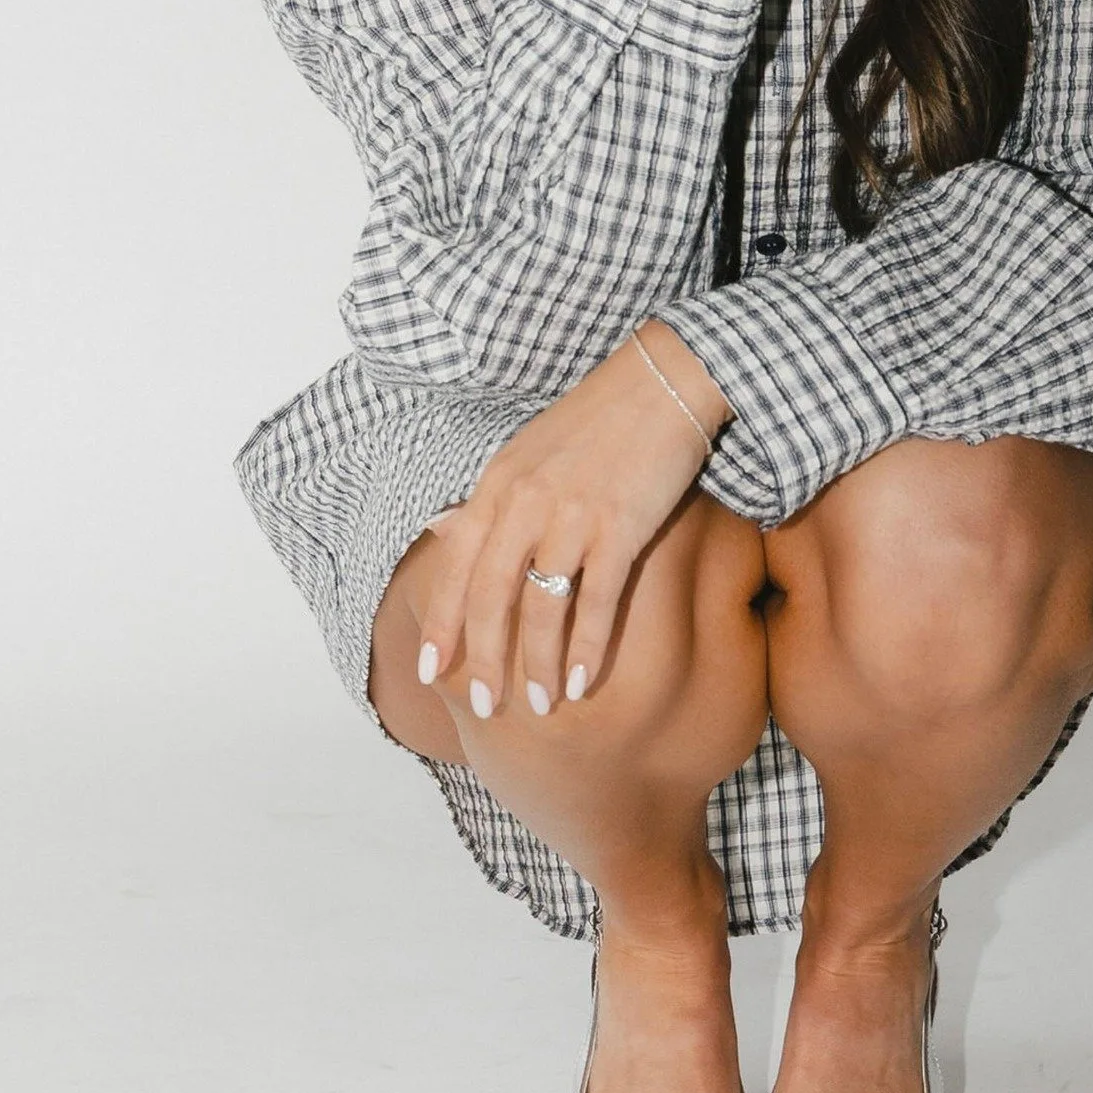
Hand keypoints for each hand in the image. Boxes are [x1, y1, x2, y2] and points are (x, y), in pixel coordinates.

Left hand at [412, 322, 732, 717]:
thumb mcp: (523, 452)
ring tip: (539, 706)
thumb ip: (485, 499)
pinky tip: (584, 681)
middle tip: (482, 707)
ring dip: (537, 665)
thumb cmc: (595, 421)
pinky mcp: (620, 528)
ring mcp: (572, 517)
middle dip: (483, 660)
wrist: (662, 384)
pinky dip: (588, 648)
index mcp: (497, 485)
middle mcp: (525, 503)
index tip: (430, 671)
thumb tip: (439, 528)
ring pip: (541, 608)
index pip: (456, 568)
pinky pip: (597, 602)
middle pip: (491, 598)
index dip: (441, 624)